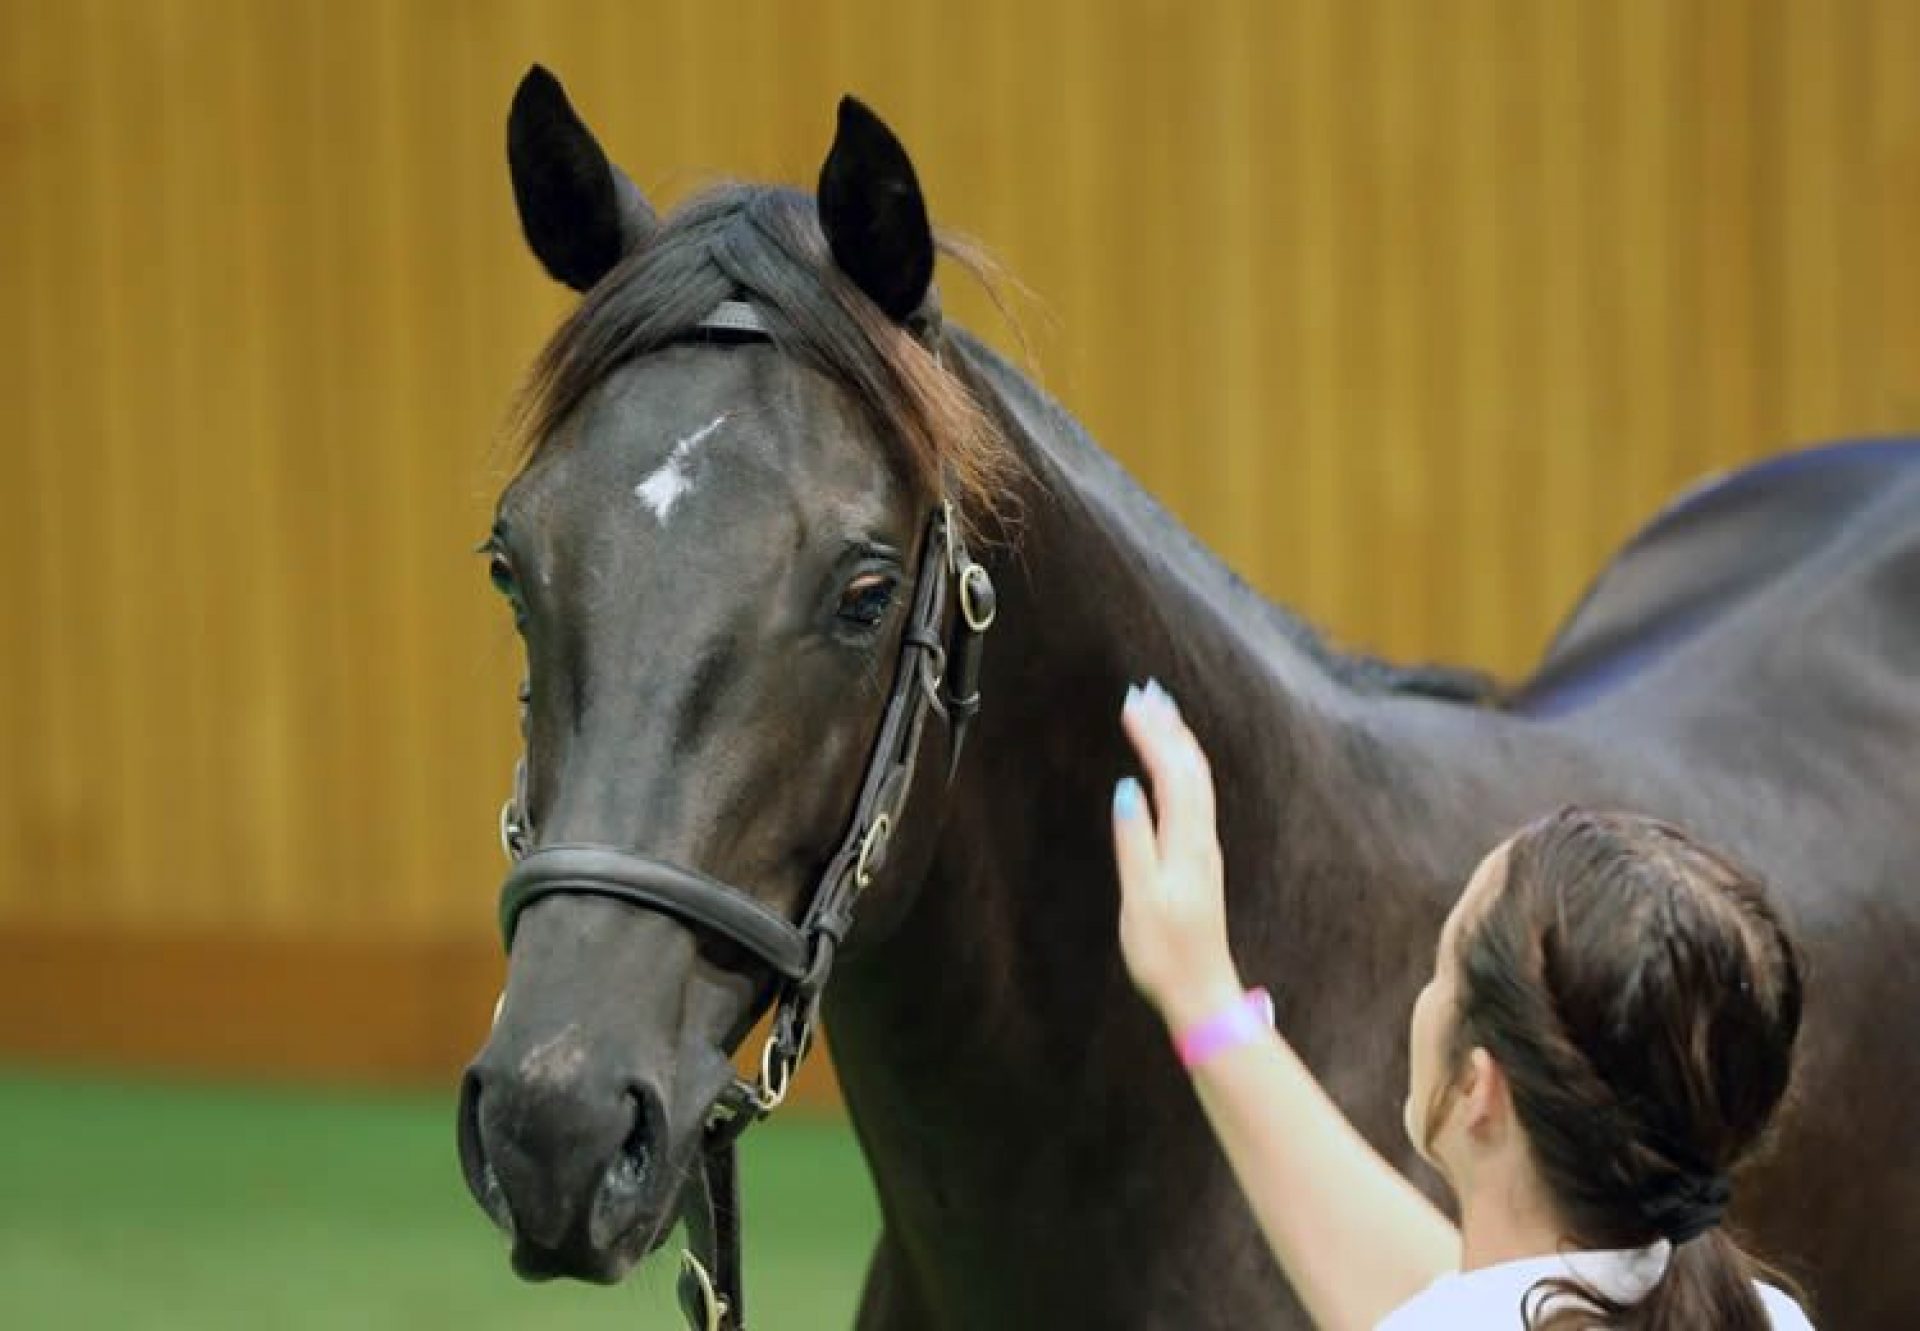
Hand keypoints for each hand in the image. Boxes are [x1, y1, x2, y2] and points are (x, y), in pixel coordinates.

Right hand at [1112, 681, 1244, 1032]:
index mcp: (1187, 843)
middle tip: (1145, 692)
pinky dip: (1181, 769)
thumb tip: (1127, 787)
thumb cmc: (1165, 952)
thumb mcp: (1142, 899)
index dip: (1152, 735)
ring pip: (1196, 781)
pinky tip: (1168, 767)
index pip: (1171, 773)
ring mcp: (1204, 848)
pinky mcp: (1200, 859)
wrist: (1201, 991)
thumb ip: (1135, 841)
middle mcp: (1202, 838)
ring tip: (1158, 714)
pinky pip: (1195, 798)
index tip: (1131, 703)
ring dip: (1177, 743)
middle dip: (1168, 727)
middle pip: (1190, 768)